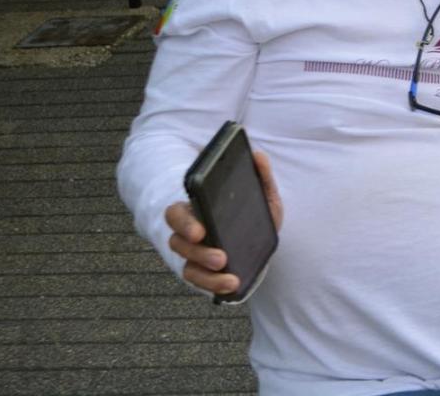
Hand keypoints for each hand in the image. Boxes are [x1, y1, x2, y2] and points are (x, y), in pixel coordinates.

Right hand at [161, 150, 283, 297]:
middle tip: (221, 257)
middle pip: (178, 242)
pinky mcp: (203, 272)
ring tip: (231, 278)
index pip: (176, 213)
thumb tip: (258, 155)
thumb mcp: (263, 195)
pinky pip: (200, 282)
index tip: (201, 231)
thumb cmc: (255, 213)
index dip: (184, 223)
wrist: (263, 240)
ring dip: (207, 274)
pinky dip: (214, 285)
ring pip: (188, 266)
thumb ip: (261, 176)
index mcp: (197, 209)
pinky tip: (232, 285)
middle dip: (198, 252)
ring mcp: (194, 255)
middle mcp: (190, 233)